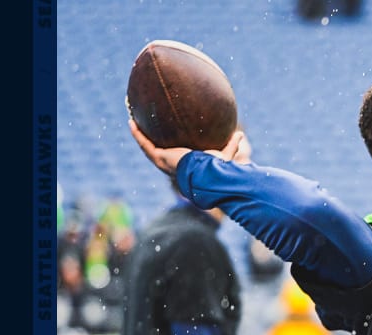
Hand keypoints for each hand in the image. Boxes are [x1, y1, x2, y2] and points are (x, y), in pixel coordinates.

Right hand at [128, 118, 244, 175]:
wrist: (206, 174)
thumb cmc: (215, 169)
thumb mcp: (224, 154)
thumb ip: (231, 146)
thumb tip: (240, 134)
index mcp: (183, 163)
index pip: (174, 153)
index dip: (168, 145)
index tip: (166, 134)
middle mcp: (171, 163)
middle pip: (156, 149)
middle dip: (150, 138)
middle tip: (145, 126)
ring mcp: (163, 161)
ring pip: (147, 146)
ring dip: (139, 134)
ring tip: (133, 121)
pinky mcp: (159, 157)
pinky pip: (145, 143)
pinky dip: (137, 134)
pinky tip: (131, 122)